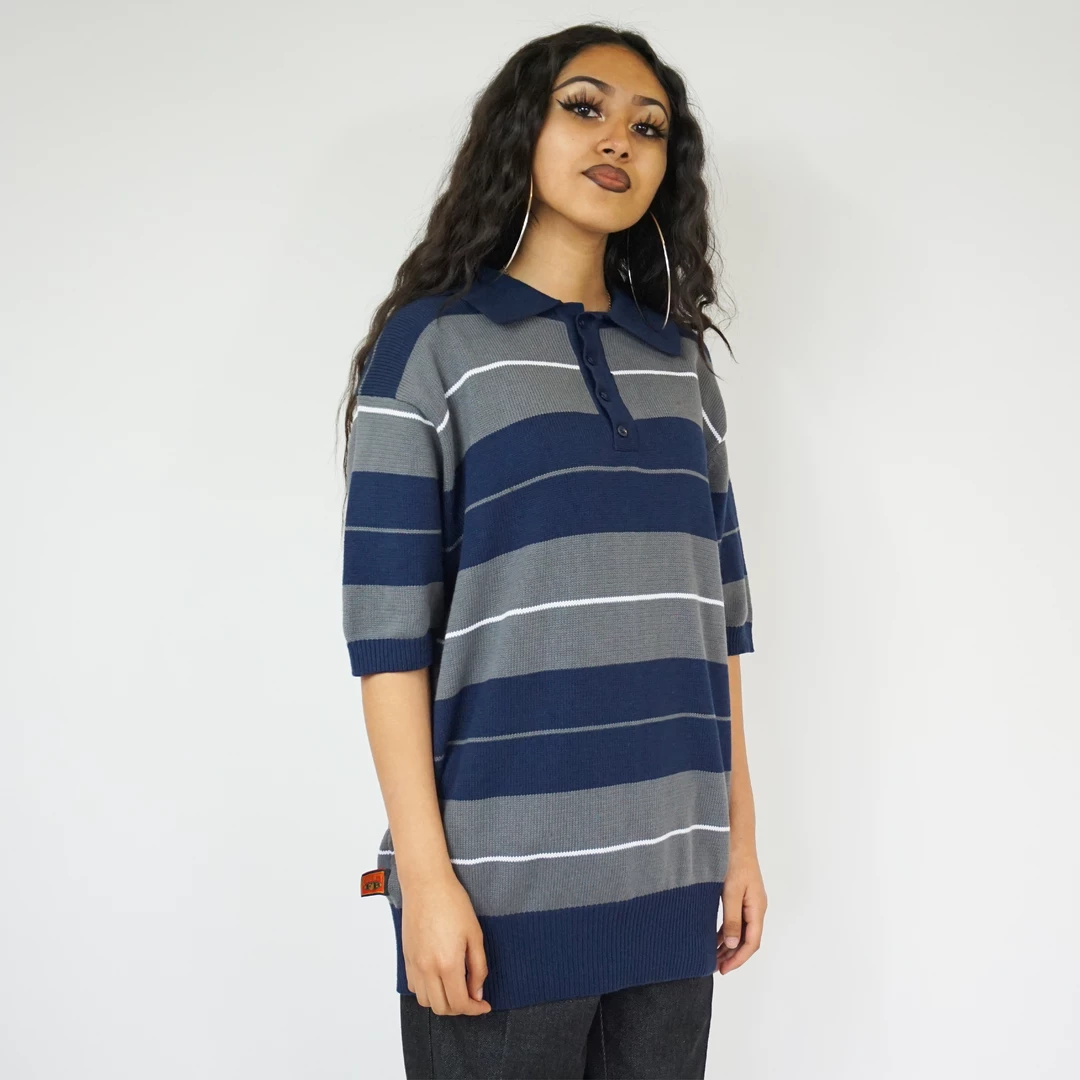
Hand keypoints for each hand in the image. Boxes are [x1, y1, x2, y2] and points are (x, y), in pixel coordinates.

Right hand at [401, 869, 491, 1014]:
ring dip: (442, 1002)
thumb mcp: (475, 934)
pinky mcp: (406, 958)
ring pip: (425, 1001)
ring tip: (455, 988)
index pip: (460, 1003)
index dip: (475, 1009)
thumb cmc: (452, 903)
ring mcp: (414, 964)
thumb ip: (478, 967)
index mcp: (448, 964)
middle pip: (442, 1008)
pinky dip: (427, 991)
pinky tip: (439, 978)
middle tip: (472, 996)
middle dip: (459, 1008)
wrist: (426, 884)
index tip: (484, 1005)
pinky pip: (414, 987)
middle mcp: (427, 969)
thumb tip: (477, 992)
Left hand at [716, 848, 766, 974]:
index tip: (724, 969)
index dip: (738, 958)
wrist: (735, 837)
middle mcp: (756, 907)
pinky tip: (715, 938)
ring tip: (714, 957)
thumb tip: (732, 945)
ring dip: (729, 945)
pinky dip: (726, 932)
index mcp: (757, 908)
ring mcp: (749, 902)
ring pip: (741, 931)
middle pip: (748, 939)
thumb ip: (732, 919)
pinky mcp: (741, 896)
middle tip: (716, 968)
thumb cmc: (734, 860)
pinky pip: (736, 921)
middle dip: (733, 956)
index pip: (751, 942)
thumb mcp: (730, 891)